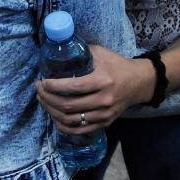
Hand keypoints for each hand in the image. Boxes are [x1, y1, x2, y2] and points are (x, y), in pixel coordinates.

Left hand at [35, 45, 153, 134]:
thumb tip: (61, 49)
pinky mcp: (105, 123)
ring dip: (52, 112)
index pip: (72, 87)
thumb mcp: (102, 53)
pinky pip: (80, 130)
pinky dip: (64, 126)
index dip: (53, 86)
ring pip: (71, 120)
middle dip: (48, 99)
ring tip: (44, 103)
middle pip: (68, 106)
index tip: (42, 82)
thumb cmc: (118, 65)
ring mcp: (104, 114)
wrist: (140, 82)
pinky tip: (55, 118)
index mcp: (102, 81)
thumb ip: (82, 52)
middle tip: (39, 91)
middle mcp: (103, 100)